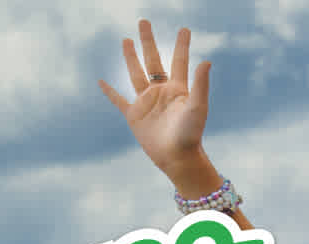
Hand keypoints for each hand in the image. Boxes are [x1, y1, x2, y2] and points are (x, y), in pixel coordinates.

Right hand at [99, 20, 211, 176]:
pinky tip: (101, 81)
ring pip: (135, 74)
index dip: (182, 44)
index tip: (184, 29)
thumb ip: (201, 84)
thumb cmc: (191, 133)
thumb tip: (207, 60)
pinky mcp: (133, 115)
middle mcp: (161, 92)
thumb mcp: (198, 107)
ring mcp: (147, 102)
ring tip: (126, 40)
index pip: (179, 60)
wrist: (177, 157)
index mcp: (178, 88)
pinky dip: (109, 91)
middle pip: (153, 60)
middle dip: (148, 41)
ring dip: (130, 57)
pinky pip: (118, 100)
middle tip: (144, 22)